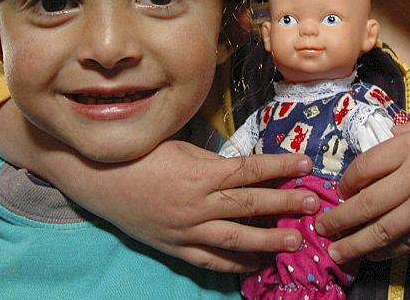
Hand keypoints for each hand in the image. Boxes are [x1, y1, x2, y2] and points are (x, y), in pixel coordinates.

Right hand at [44, 138, 318, 272]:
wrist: (97, 177)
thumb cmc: (138, 153)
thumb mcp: (178, 144)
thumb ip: (211, 158)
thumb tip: (245, 164)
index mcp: (201, 172)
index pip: (250, 170)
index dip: (281, 167)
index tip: (305, 164)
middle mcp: (197, 204)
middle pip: (250, 205)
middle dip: (285, 204)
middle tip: (312, 206)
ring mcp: (185, 229)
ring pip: (234, 238)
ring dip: (267, 240)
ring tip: (293, 242)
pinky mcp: (173, 246)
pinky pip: (208, 259)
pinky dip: (232, 263)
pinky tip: (253, 264)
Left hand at [315, 107, 409, 263]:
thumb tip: (391, 135)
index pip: (365, 166)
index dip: (348, 182)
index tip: (340, 190)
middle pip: (367, 202)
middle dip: (340, 218)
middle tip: (322, 228)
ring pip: (382, 229)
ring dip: (355, 243)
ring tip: (337, 252)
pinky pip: (407, 244)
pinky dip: (387, 252)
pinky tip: (374, 255)